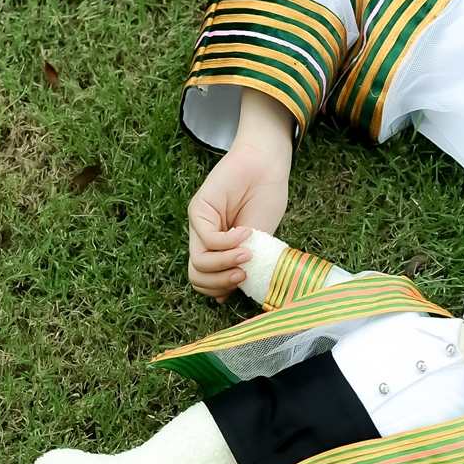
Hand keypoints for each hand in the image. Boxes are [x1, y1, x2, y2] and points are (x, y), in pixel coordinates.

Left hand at [187, 90, 293, 300]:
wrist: (267, 167)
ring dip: (226, 263)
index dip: (221, 289)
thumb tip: (225, 296)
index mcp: (217, 249)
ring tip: (247, 254)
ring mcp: (198, 224)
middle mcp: (203, 238)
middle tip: (244, 274)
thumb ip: (242, 264)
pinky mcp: (198, 209)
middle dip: (221, 283)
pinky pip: (209, 239)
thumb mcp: (258, 242)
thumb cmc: (266, 199)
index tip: (245, 280)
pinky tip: (247, 232)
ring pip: (199, 262)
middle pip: (197, 277)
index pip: (204, 281)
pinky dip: (229, 242)